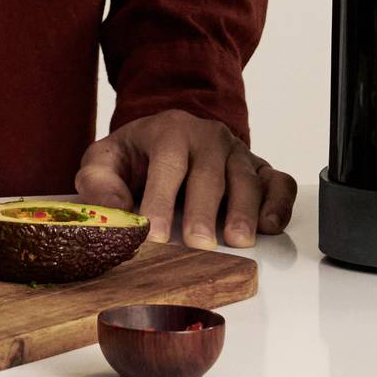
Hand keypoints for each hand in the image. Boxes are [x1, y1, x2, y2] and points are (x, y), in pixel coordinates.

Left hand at [75, 111, 295, 251]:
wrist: (169, 137)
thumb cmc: (138, 156)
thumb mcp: (106, 159)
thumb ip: (98, 179)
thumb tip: (112, 205)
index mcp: (170, 131)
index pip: (167, 164)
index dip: (161, 199)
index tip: (156, 233)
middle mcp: (208, 138)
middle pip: (210, 174)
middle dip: (205, 210)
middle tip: (199, 244)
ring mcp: (237, 153)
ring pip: (246, 178)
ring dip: (244, 210)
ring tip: (237, 240)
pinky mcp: (260, 169)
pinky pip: (278, 182)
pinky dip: (279, 203)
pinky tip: (268, 226)